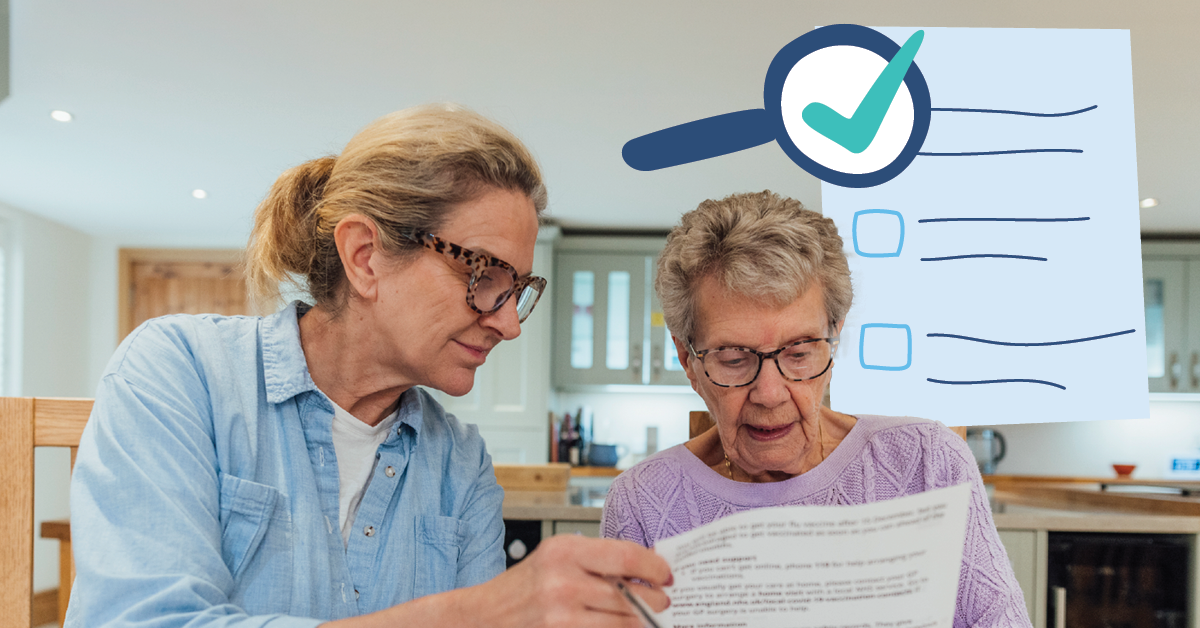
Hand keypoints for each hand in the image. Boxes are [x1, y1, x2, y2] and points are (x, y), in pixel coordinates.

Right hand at [463, 534, 671, 627]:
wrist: (485, 616)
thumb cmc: (525, 584)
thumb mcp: (558, 556)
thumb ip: (599, 558)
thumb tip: (647, 567)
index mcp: (564, 551)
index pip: (626, 556)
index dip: (654, 567)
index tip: (665, 573)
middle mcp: (562, 583)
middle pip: (630, 596)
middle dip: (655, 600)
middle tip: (664, 600)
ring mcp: (561, 617)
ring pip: (623, 623)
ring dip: (640, 621)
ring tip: (644, 615)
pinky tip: (619, 625)